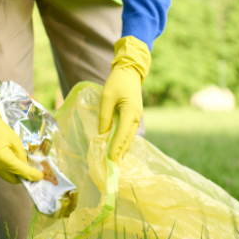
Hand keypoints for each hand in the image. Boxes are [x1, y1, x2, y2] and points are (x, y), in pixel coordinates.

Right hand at [0, 108, 42, 183]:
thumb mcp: (14, 138)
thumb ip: (21, 154)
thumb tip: (24, 165)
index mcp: (3, 159)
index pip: (22, 172)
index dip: (32, 175)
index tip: (39, 177)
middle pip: (11, 179)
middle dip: (21, 176)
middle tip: (27, 169)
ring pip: (1, 172)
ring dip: (8, 168)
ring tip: (9, 153)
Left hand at [98, 36, 150, 161]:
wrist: (129, 71)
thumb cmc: (116, 82)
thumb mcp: (106, 98)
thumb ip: (104, 117)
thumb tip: (102, 134)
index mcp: (131, 112)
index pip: (122, 134)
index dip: (116, 148)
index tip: (110, 159)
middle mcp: (136, 118)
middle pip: (127, 139)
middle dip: (119, 152)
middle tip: (111, 167)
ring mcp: (137, 118)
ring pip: (128, 137)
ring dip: (121, 148)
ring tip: (112, 162)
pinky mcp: (134, 116)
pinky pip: (128, 132)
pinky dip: (122, 141)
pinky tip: (115, 148)